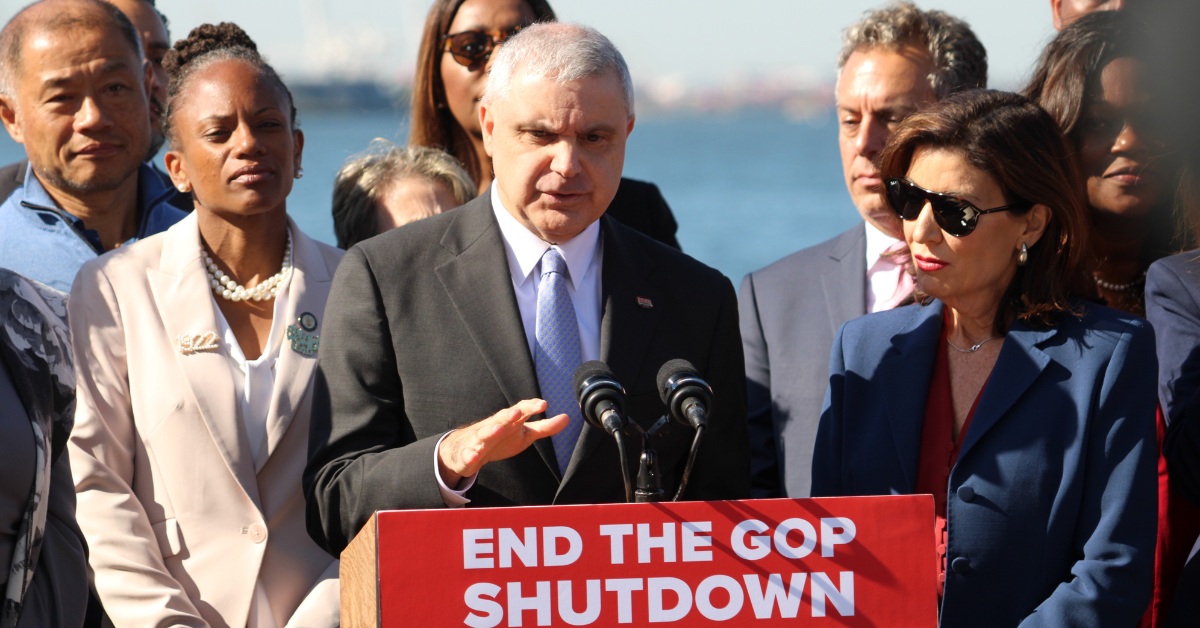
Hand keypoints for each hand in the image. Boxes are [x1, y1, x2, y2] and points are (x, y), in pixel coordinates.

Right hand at [437, 399, 568, 486]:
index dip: (531, 407)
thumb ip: (545, 427)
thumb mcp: (525, 433)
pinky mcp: (469, 453)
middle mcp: (495, 425)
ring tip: (497, 429)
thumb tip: (567, 418)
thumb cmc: (502, 438)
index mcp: (509, 420)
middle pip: (502, 418)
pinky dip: (470, 455)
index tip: (543, 404)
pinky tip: (474, 457)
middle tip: (517, 412)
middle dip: (509, 414)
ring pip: (484, 433)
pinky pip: (469, 454)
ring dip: (490, 431)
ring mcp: (480, 439)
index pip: (521, 409)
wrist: (468, 448)